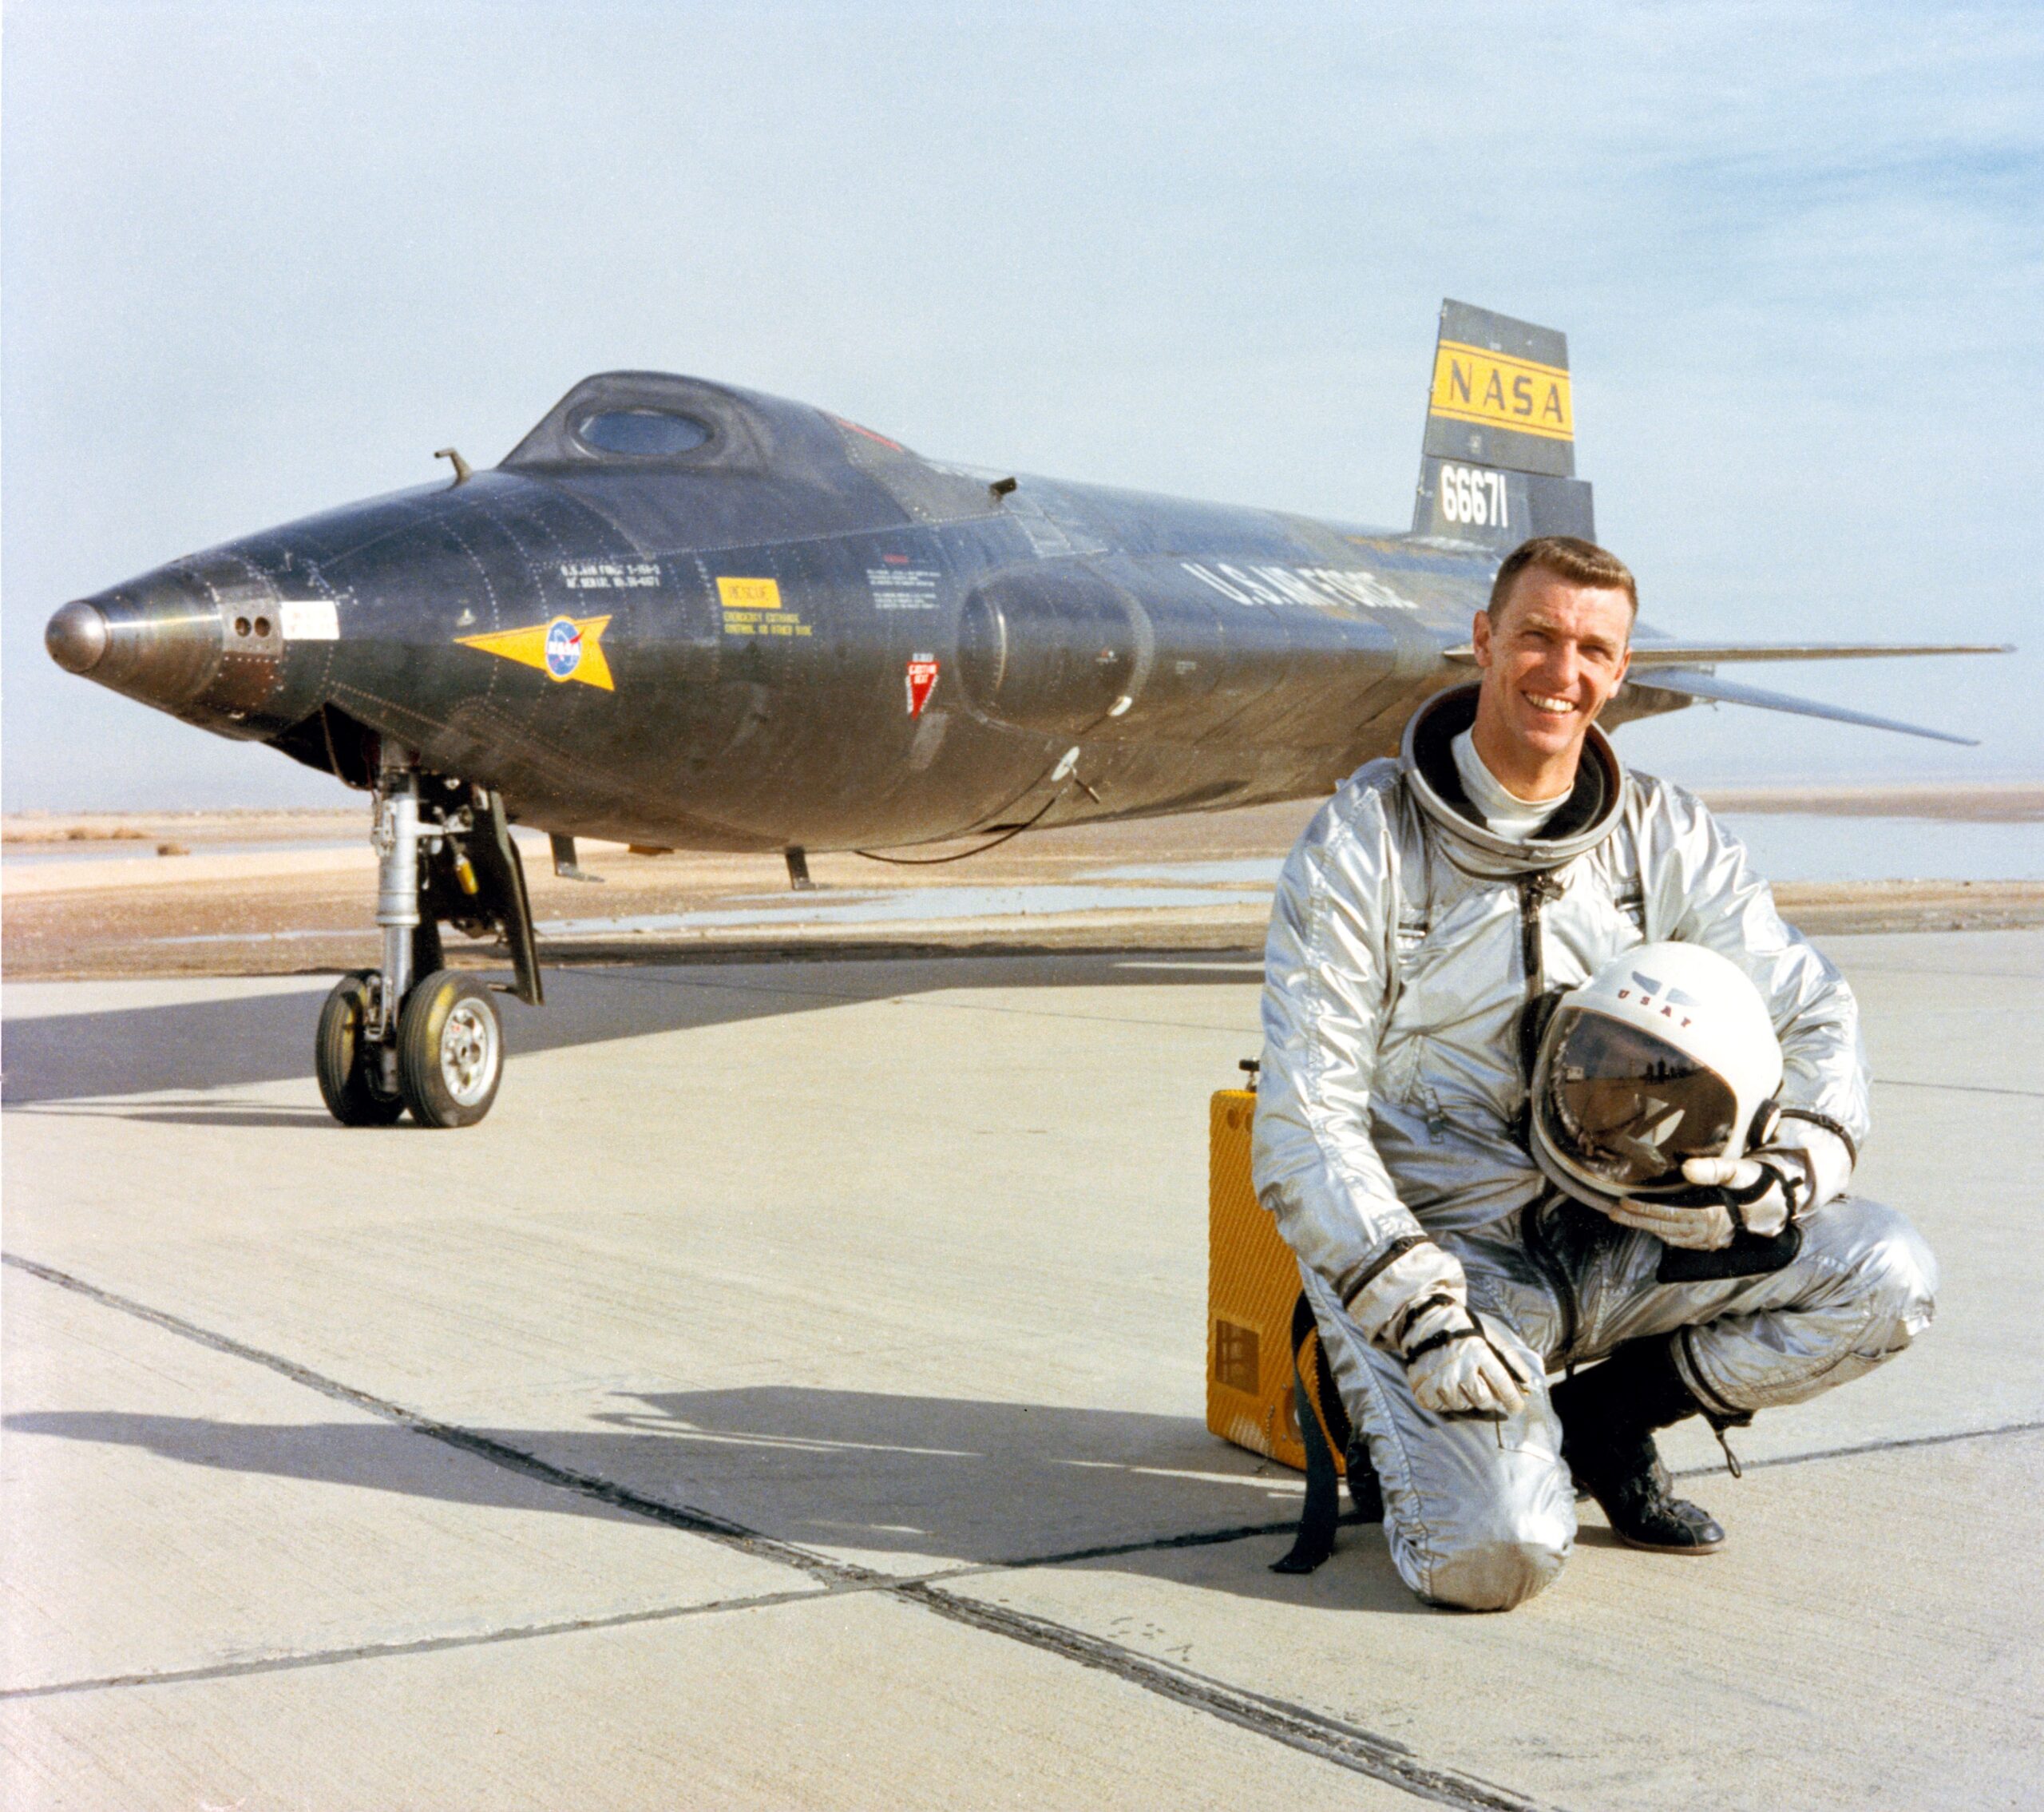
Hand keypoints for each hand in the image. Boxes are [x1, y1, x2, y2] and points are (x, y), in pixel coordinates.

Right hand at [1397, 1296, 1529, 1418]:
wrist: (1424, 1320)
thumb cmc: (1462, 1329)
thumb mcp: (1489, 1335)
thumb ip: (1509, 1358)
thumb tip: (1528, 1381)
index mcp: (1479, 1352)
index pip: (1502, 1384)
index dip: (1513, 1400)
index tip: (1517, 1408)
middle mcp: (1460, 1368)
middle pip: (1483, 1401)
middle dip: (1487, 1397)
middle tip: (1479, 1384)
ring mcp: (1440, 1380)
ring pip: (1462, 1405)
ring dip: (1464, 1397)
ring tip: (1457, 1378)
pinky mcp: (1422, 1389)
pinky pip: (1441, 1407)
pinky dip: (1444, 1399)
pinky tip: (1442, 1382)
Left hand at [1607, 1154, 1804, 1249]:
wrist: (1777, 1201)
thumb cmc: (1755, 1181)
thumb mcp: (1737, 1170)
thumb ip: (1713, 1169)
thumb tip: (1685, 1167)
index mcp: (1711, 1213)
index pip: (1669, 1214)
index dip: (1645, 1210)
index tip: (1623, 1203)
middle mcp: (1708, 1230)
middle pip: (1665, 1227)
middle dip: (1637, 1220)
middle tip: (1612, 1213)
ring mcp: (1709, 1238)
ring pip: (1670, 1236)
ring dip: (1646, 1228)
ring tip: (1622, 1217)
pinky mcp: (1711, 1240)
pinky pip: (1682, 1241)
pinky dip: (1663, 1234)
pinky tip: (1650, 1226)